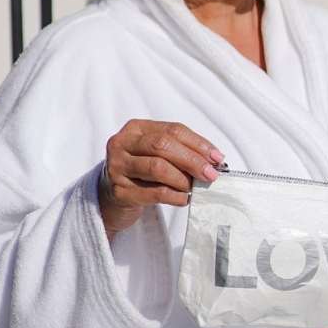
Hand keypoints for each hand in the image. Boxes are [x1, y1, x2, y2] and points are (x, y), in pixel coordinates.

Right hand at [98, 120, 223, 234]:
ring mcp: (117, 167)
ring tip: (195, 187)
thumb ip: (181, 152)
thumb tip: (214, 160)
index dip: (198, 143)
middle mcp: (121, 143)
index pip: (173, 130)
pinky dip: (175, 196)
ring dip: (183, 179)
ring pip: (157, 168)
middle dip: (192, 160)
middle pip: (163, 145)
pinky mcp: (118, 191)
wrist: (110, 199)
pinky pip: (153, 192)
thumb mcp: (156, 154)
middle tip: (211, 174)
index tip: (217, 157)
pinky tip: (184, 199)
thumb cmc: (140, 173)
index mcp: (135, 128)